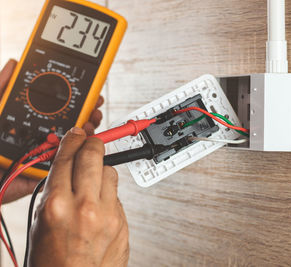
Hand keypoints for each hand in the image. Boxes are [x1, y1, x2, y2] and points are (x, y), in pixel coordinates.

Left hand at [0, 59, 104, 202]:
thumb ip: (2, 87)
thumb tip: (15, 64)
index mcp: (28, 121)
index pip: (58, 109)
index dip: (75, 100)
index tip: (89, 93)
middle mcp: (38, 136)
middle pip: (71, 125)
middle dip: (88, 115)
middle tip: (95, 108)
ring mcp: (41, 154)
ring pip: (72, 144)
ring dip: (87, 134)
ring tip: (91, 124)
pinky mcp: (41, 173)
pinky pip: (63, 166)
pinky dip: (78, 157)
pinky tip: (84, 147)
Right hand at [29, 128, 128, 266]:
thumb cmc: (53, 260)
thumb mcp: (40, 222)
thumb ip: (54, 190)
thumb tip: (66, 166)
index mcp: (56, 205)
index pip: (67, 158)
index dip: (72, 141)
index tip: (76, 134)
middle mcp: (84, 206)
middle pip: (94, 156)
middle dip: (93, 144)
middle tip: (92, 142)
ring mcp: (107, 214)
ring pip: (111, 172)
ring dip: (102, 171)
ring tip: (94, 181)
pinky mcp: (122, 221)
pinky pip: (117, 195)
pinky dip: (109, 194)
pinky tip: (99, 205)